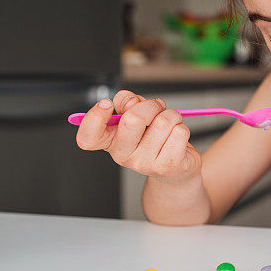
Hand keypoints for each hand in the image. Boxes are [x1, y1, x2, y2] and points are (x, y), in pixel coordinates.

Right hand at [75, 90, 201, 182]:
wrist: (175, 170)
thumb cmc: (154, 139)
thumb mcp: (137, 118)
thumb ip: (128, 104)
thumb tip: (130, 101)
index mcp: (110, 142)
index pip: (88, 137)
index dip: (94, 117)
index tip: (107, 103)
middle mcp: (123, 155)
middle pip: (133, 119)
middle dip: (151, 105)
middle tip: (157, 107)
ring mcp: (144, 163)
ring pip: (163, 122)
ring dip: (172, 115)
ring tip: (170, 123)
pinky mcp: (167, 166)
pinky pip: (179, 132)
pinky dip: (182, 127)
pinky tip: (177, 137)